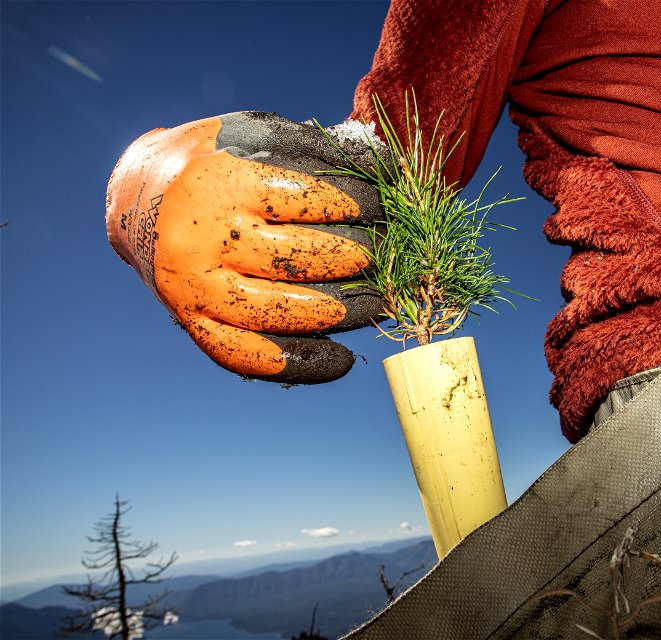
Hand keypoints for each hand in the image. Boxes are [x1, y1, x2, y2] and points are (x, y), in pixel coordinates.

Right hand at [106, 112, 382, 382]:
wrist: (133, 196)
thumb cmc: (209, 161)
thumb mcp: (252, 135)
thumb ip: (310, 149)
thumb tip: (381, 166)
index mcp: (218, 183)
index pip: (306, 200)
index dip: (356, 205)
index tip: (383, 206)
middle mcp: (201, 239)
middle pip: (299, 259)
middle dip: (356, 259)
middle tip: (387, 255)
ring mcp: (193, 287)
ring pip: (280, 311)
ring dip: (341, 312)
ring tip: (380, 301)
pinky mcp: (190, 321)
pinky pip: (247, 354)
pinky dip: (299, 362)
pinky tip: (341, 358)